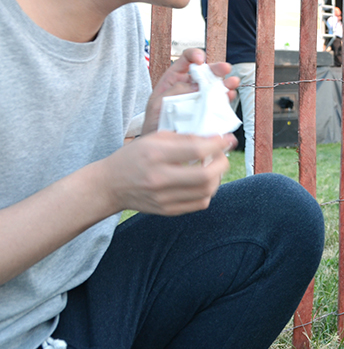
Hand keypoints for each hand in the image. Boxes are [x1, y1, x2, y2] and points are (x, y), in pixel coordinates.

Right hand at [97, 130, 236, 215]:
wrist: (110, 186)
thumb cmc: (133, 157)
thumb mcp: (154, 138)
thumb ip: (184, 137)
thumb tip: (213, 137)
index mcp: (155, 155)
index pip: (196, 150)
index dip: (218, 144)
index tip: (228, 139)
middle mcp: (159, 179)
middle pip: (206, 176)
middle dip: (222, 163)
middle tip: (222, 155)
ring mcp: (164, 198)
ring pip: (207, 192)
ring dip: (217, 178)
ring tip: (213, 167)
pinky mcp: (167, 211)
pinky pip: (200, 204)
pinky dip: (208, 191)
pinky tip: (203, 181)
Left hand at [141, 48, 239, 135]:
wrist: (161, 149)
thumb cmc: (154, 123)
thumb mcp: (157, 104)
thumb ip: (174, 91)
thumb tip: (195, 86)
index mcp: (176, 79)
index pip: (186, 60)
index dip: (194, 55)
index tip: (200, 59)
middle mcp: (191, 86)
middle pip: (206, 72)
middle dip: (217, 68)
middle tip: (225, 68)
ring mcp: (201, 98)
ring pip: (216, 86)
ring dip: (226, 83)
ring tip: (233, 83)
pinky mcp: (209, 111)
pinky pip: (220, 103)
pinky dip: (227, 99)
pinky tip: (229, 96)